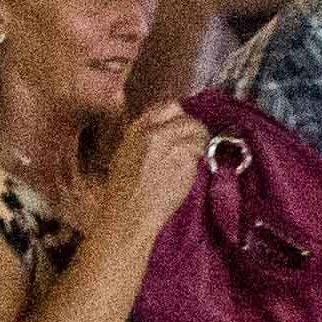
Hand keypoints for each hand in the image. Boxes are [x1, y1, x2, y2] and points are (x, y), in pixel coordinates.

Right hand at [89, 101, 213, 247]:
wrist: (128, 214)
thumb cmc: (122, 191)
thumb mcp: (125, 153)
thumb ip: (145, 137)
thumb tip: (168, 129)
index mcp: (137, 129)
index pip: (169, 107)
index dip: (179, 117)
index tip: (182, 128)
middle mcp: (155, 132)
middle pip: (187, 118)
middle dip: (193, 129)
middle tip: (193, 142)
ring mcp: (172, 146)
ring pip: (198, 133)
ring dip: (199, 145)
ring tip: (192, 158)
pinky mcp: (185, 162)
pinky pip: (198, 154)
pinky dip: (197, 162)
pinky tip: (186, 174)